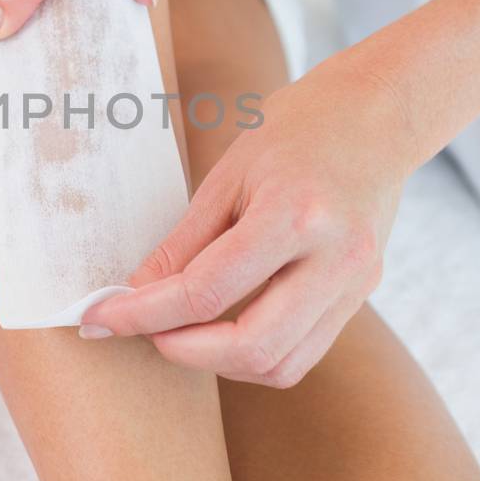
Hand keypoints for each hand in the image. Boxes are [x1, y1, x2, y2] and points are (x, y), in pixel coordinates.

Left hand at [80, 54, 422, 386]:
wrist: (378, 115)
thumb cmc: (297, 129)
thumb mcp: (228, 174)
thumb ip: (183, 243)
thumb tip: (133, 294)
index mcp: (296, 216)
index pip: (206, 291)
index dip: (144, 313)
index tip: (101, 317)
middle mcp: (335, 260)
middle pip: (250, 346)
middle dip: (182, 351)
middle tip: (143, 330)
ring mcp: (355, 284)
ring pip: (280, 365)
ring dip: (218, 362)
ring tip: (180, 330)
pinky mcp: (361, 296)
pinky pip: (302, 353)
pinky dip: (254, 356)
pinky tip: (223, 330)